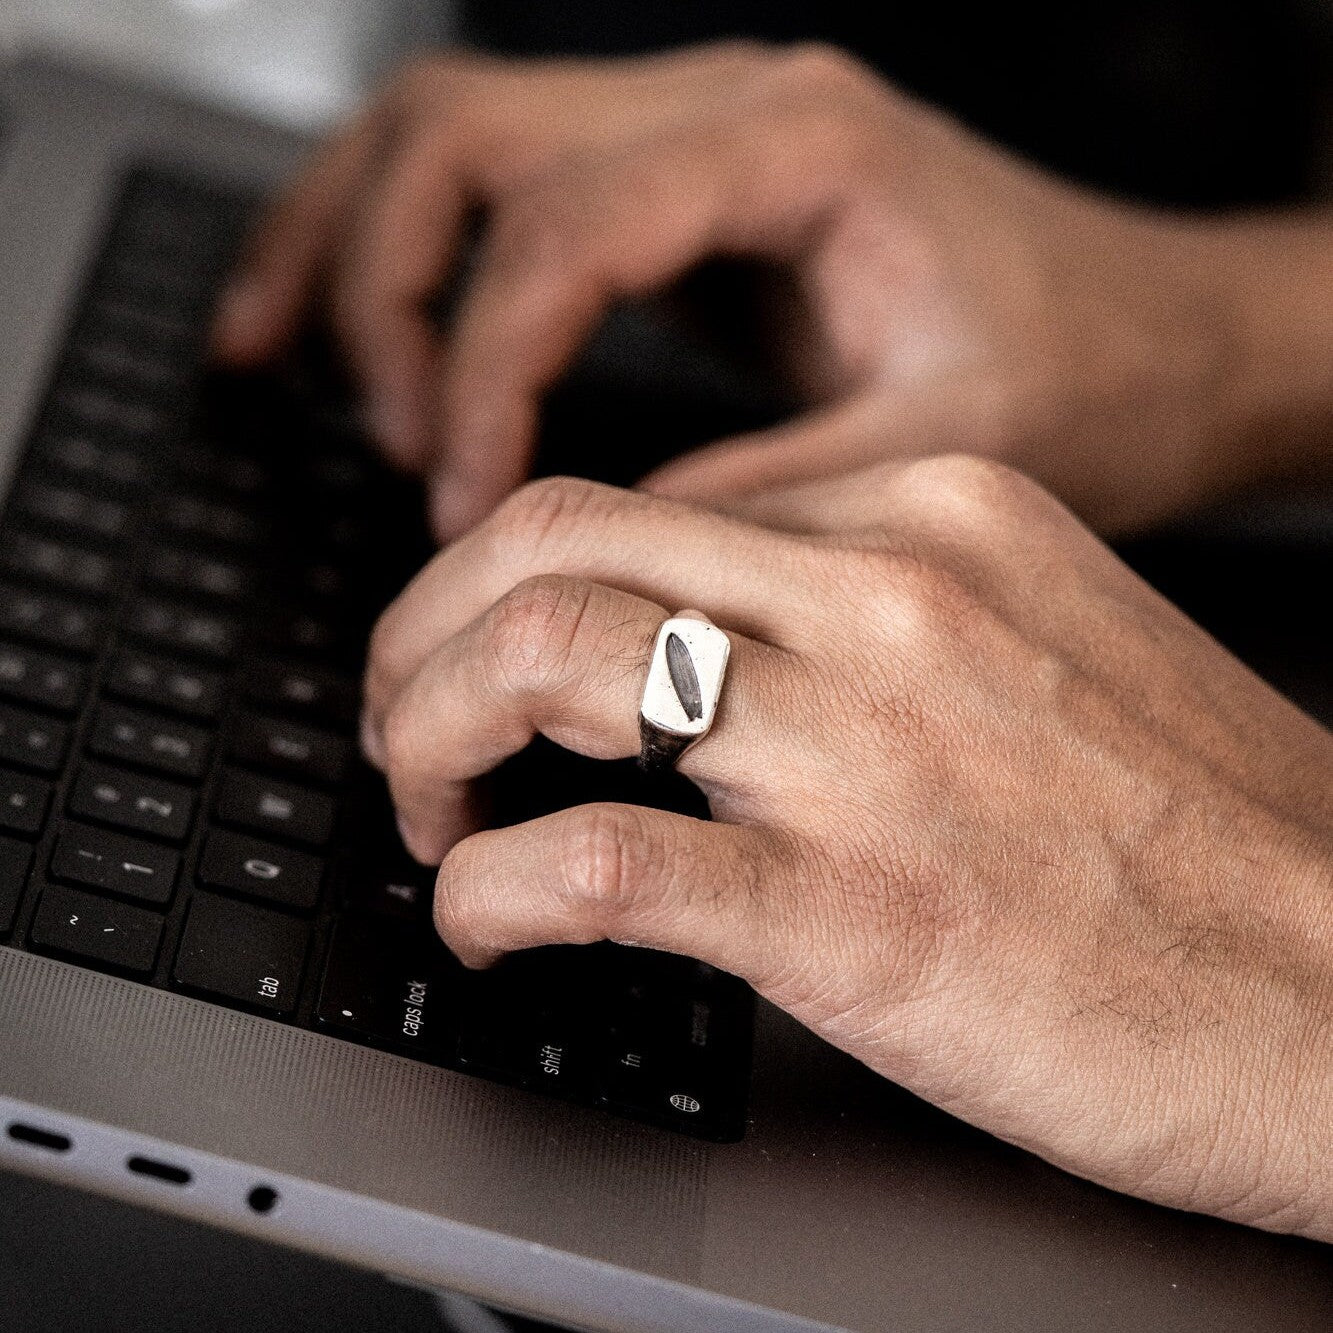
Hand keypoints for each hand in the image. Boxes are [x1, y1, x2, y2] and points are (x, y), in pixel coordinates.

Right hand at [212, 43, 1332, 538]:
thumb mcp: (939, 456)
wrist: (1161, 336)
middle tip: (383, 443)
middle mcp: (730, 112)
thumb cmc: (1091, 381)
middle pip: (461, 138)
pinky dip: (417, 264)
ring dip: (356, 250)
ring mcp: (696, 143)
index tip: (464, 499)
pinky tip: (380, 346)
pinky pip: (504, 197)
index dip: (484, 370)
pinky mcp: (683, 204)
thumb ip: (757, 499)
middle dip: (378, 290)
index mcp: (798, 148)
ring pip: (455, 140)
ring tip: (281, 361)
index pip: (559, 231)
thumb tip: (601, 560)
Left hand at [360, 462, 1332, 1238]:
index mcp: (933, 518)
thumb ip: (864, 619)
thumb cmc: (1207, 835)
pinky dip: (493, 890)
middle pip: (558, 541)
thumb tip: (696, 643)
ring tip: (425, 806)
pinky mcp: (856, 907)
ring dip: (429, 730)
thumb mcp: (1039, 642)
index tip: (486, 651)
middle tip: (406, 713)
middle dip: (429, 626)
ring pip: (547, 661)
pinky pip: (598, 862)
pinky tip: (485, 920)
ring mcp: (866, 745)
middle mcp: (889, 598)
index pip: (645, 502)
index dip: (517, 581)